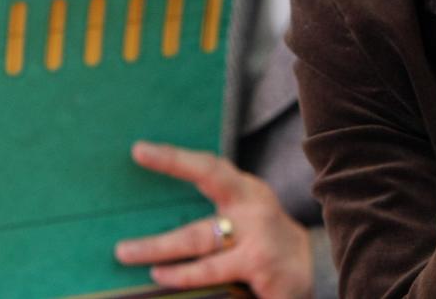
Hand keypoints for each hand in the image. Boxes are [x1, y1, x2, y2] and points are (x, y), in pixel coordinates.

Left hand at [115, 141, 312, 298]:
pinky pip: (216, 280)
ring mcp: (258, 245)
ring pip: (203, 261)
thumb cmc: (263, 237)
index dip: (173, 159)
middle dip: (157, 245)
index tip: (138, 151)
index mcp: (244, 191)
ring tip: (143, 273)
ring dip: (167, 268)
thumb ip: (215, 206)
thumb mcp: (244, 211)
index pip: (206, 169)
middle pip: (197, 231)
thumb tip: (156, 210)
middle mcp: (252, 214)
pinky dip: (190, 283)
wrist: (313, 264)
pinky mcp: (261, 269)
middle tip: (121, 251)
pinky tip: (166, 285)